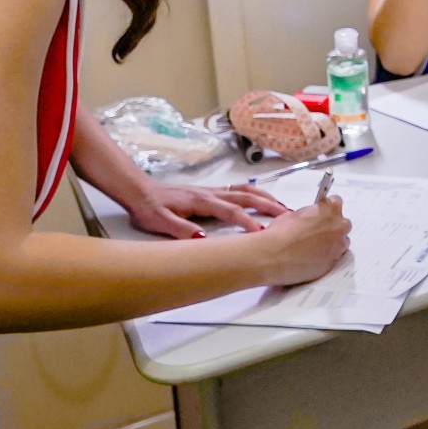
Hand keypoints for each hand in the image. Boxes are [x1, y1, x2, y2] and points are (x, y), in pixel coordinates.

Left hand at [125, 181, 289, 238]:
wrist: (138, 191)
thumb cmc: (149, 208)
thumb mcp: (159, 222)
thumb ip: (181, 229)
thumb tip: (203, 238)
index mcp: (203, 201)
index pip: (232, 211)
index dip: (249, 222)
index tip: (264, 233)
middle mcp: (212, 193)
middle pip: (247, 197)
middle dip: (269, 206)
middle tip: (289, 216)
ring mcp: (212, 191)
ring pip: (246, 191)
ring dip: (266, 197)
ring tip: (283, 207)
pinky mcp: (211, 192)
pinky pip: (239, 190)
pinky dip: (255, 193)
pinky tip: (261, 198)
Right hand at [259, 197, 352, 285]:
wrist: (273, 256)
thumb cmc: (280, 235)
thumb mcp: (294, 214)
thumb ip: (310, 213)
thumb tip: (311, 217)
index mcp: (330, 208)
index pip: (336, 202)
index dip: (327, 209)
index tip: (322, 214)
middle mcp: (339, 226)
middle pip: (342, 223)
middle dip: (332, 227)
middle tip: (317, 232)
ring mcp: (338, 245)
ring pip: (341, 241)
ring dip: (332, 242)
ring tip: (314, 247)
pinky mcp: (334, 262)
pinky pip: (335, 257)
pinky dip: (327, 257)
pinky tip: (313, 257)